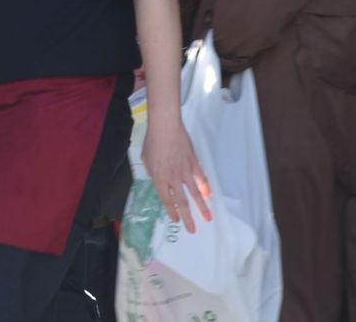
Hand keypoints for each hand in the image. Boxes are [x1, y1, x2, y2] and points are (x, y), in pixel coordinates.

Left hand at [142, 118, 213, 232]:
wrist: (165, 126)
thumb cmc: (152, 141)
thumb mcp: (146, 159)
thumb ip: (152, 172)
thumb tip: (158, 179)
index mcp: (159, 178)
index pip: (166, 200)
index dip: (171, 211)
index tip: (175, 220)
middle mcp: (173, 178)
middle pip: (182, 202)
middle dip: (188, 217)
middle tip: (192, 230)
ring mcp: (185, 171)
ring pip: (195, 194)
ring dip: (202, 208)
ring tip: (208, 219)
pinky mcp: (193, 163)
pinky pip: (201, 178)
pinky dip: (205, 188)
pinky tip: (209, 196)